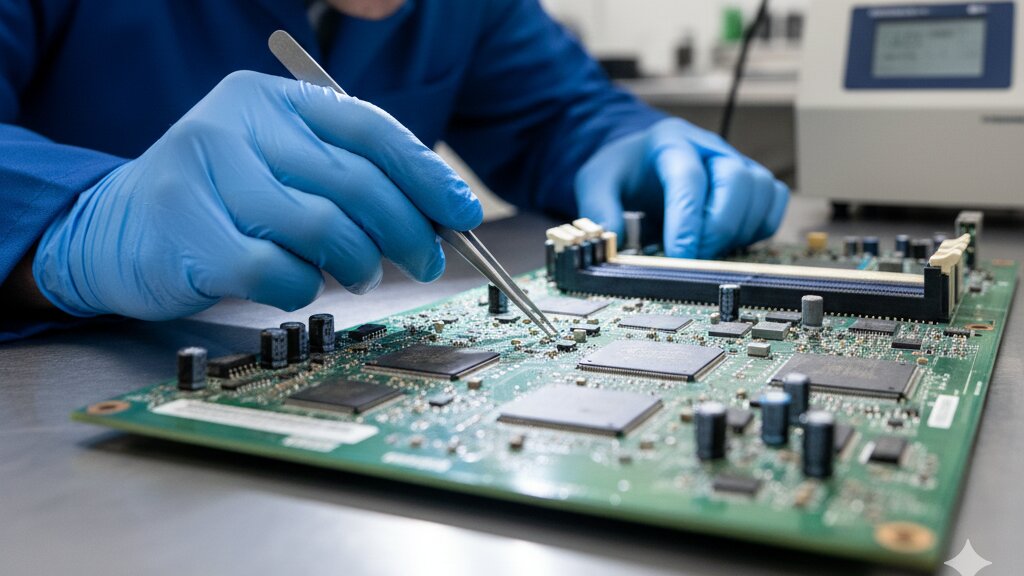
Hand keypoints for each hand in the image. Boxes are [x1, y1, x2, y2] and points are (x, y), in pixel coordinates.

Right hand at [33, 71, 481, 319]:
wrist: (118, 228)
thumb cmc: (224, 201)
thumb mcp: (286, 168)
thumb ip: (351, 178)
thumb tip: (440, 216)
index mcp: (272, 99)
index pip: (368, 128)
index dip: (426, 175)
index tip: (463, 214)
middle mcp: (236, 123)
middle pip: (354, 181)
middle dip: (407, 230)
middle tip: (426, 260)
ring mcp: (204, 173)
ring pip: (321, 227)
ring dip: (357, 263)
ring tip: (358, 273)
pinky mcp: (185, 231)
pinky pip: (276, 271)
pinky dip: (301, 288)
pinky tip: (296, 283)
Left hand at [575, 118, 787, 258]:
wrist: (641, 157)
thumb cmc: (623, 169)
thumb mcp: (596, 182)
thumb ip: (600, 210)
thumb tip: (612, 242)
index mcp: (670, 143)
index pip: (689, 178)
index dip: (687, 220)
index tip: (680, 254)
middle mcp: (710, 149)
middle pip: (737, 181)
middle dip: (717, 228)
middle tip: (693, 258)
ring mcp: (735, 163)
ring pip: (761, 192)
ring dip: (738, 230)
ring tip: (707, 250)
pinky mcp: (751, 182)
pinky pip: (773, 203)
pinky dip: (758, 228)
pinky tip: (729, 241)